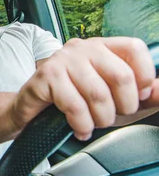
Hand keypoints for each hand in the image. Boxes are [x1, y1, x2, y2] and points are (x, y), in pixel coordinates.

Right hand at [12, 37, 158, 139]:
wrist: (31, 110)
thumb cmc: (74, 101)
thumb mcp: (112, 98)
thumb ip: (142, 94)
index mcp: (101, 47)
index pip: (134, 48)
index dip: (144, 75)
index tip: (137, 97)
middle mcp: (82, 47)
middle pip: (121, 75)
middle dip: (123, 107)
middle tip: (113, 116)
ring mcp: (62, 60)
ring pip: (98, 94)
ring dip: (101, 119)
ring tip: (94, 124)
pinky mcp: (46, 76)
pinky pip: (75, 105)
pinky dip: (82, 124)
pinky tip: (79, 128)